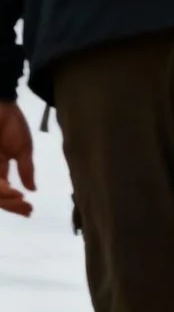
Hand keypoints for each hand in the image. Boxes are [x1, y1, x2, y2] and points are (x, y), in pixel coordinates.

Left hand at [0, 102, 34, 217]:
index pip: (4, 192)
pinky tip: (9, 188)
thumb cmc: (10, 121)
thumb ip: (26, 170)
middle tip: (27, 207)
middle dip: (11, 205)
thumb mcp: (23, 149)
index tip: (30, 210)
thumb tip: (32, 189)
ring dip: (4, 198)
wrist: (0, 101)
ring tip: (19, 197)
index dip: (15, 204)